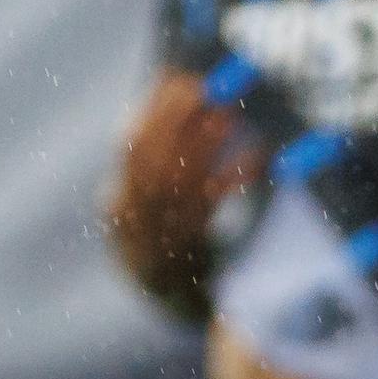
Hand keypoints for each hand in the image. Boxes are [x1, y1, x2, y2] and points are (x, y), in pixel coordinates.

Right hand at [106, 69, 260, 313]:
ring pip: (181, 183)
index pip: (130, 147)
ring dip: (205, 144)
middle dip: (175, 120)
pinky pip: (215, 209)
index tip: (176, 75)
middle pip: (152, 162)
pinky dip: (235, 177)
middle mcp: (134, 223)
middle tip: (203, 86)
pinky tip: (258, 155)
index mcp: (119, 204)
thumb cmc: (165, 238)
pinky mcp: (194, 252)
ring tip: (228, 113)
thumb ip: (154, 161)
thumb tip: (175, 91)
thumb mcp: (147, 204)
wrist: (173, 303)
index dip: (151, 109)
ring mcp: (162, 239)